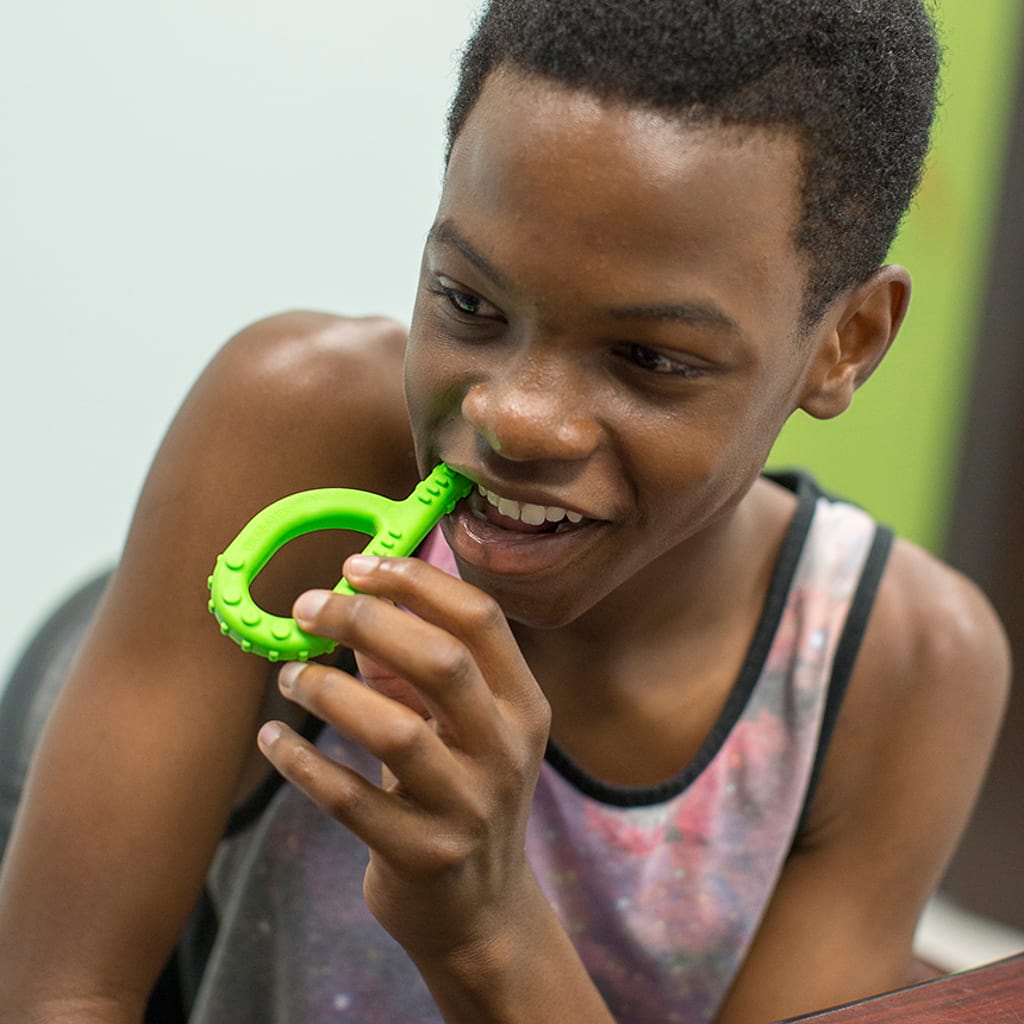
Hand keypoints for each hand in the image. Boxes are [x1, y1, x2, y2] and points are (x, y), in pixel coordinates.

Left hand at [256, 554, 552, 960]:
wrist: (481, 910)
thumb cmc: (462, 793)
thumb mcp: (461, 727)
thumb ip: (414, 668)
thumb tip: (356, 604)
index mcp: (522, 704)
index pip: (479, 619)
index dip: (415, 582)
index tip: (358, 565)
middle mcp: (505, 750)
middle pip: (442, 662)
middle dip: (366, 620)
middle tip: (308, 607)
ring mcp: (469, 807)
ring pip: (394, 730)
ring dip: (329, 691)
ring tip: (290, 676)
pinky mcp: (423, 856)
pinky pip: (350, 800)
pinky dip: (303, 763)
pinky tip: (273, 740)